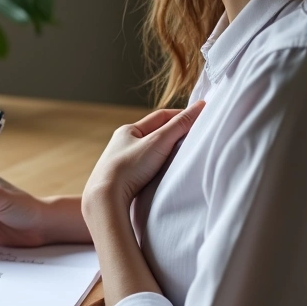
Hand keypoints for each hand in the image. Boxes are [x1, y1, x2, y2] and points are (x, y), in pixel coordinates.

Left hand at [84, 102, 205, 212]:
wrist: (105, 199)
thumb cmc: (129, 167)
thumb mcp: (158, 142)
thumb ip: (179, 125)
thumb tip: (201, 106)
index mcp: (127, 131)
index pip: (160, 116)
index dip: (181, 115)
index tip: (199, 118)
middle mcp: (122, 144)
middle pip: (154, 133)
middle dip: (174, 133)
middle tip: (194, 136)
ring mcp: (121, 162)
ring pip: (149, 151)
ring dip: (165, 151)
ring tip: (182, 155)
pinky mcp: (123, 180)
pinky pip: (144, 168)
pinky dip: (157, 166)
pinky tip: (164, 173)